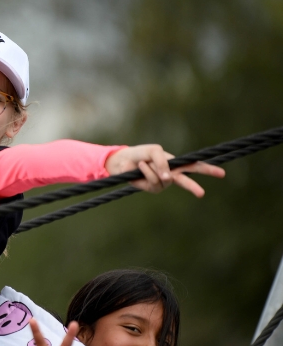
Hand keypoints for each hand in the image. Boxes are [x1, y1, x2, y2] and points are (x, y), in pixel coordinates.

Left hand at [105, 144, 224, 196]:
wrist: (123, 160)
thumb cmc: (141, 153)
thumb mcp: (153, 151)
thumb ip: (163, 161)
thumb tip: (169, 178)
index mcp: (176, 164)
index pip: (195, 166)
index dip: (208, 169)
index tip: (222, 174)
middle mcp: (171, 175)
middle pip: (186, 181)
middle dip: (193, 187)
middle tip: (202, 194)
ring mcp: (162, 183)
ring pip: (164, 179)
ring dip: (152, 168)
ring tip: (144, 163)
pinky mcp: (152, 188)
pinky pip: (152, 180)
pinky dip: (146, 172)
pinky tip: (140, 167)